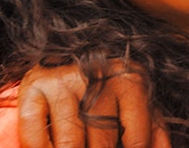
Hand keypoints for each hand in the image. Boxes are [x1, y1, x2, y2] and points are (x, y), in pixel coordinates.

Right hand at [16, 62, 168, 147]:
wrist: (67, 50)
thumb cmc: (106, 87)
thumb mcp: (136, 102)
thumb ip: (154, 130)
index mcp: (131, 82)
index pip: (136, 140)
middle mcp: (98, 77)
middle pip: (102, 145)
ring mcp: (64, 81)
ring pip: (70, 146)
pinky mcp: (35, 86)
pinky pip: (35, 136)